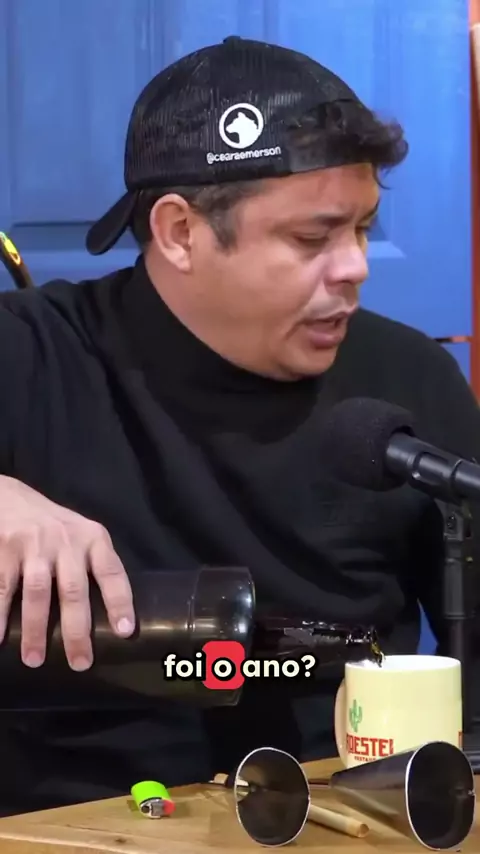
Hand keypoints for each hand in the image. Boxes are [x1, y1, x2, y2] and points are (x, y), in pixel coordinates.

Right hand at [0, 476, 134, 669]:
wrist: (8, 496)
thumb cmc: (52, 526)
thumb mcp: (80, 534)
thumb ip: (92, 564)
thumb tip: (110, 617)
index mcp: (92, 539)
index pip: (111, 572)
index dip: (119, 601)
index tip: (124, 631)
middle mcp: (66, 541)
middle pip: (73, 590)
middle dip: (77, 630)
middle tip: (80, 663)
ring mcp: (33, 545)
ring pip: (38, 593)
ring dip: (36, 629)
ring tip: (35, 660)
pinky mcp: (5, 549)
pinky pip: (4, 588)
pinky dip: (1, 615)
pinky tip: (0, 638)